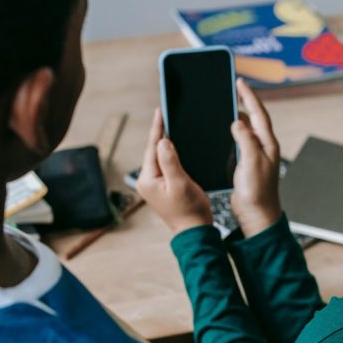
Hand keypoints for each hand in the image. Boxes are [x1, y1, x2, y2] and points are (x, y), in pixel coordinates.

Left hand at [136, 109, 212, 233]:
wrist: (194, 231)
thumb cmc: (188, 210)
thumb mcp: (180, 183)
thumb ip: (170, 161)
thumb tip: (163, 140)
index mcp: (147, 179)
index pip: (152, 148)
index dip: (157, 129)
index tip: (159, 111)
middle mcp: (147, 181)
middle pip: (153, 151)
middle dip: (160, 133)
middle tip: (164, 113)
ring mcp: (154, 185)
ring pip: (159, 157)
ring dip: (165, 143)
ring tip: (169, 124)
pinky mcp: (163, 187)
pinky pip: (165, 165)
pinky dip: (170, 154)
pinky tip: (176, 145)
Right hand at [230, 79, 282, 236]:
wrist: (257, 215)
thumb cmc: (257, 192)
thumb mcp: (251, 163)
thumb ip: (246, 140)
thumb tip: (237, 122)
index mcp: (267, 144)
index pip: (258, 113)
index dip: (249, 96)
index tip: (240, 82)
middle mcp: (262, 146)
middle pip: (253, 117)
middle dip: (243, 101)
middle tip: (232, 87)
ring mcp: (254, 155)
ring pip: (245, 129)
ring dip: (235, 116)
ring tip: (224, 104)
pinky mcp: (245, 164)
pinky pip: (237, 142)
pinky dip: (230, 132)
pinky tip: (220, 130)